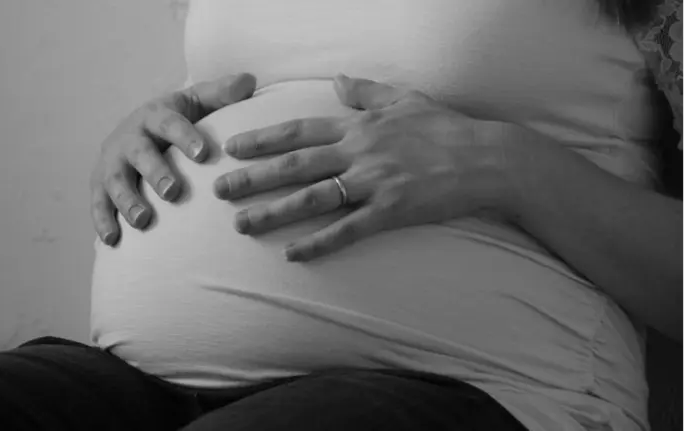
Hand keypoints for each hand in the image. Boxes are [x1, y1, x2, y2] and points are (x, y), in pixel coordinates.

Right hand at [90, 73, 256, 244]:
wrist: (136, 131)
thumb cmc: (176, 120)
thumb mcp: (196, 102)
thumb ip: (220, 94)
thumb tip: (249, 81)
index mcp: (155, 115)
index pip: (170, 123)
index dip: (185, 137)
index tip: (204, 154)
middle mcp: (130, 137)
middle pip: (140, 153)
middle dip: (155, 172)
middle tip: (173, 192)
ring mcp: (112, 162)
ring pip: (115, 181)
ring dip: (127, 201)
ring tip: (143, 220)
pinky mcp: (99, 185)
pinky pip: (97, 203)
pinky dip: (102, 221)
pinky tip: (113, 240)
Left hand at [213, 75, 511, 261]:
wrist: (486, 158)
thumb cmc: (446, 127)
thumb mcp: (405, 99)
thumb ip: (366, 92)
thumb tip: (337, 81)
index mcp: (359, 127)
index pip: (299, 131)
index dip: (262, 139)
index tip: (232, 147)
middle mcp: (359, 152)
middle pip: (294, 166)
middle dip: (253, 177)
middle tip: (219, 190)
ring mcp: (373, 183)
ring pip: (312, 199)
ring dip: (273, 212)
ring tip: (241, 224)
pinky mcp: (391, 212)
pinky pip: (347, 230)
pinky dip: (318, 243)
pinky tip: (292, 254)